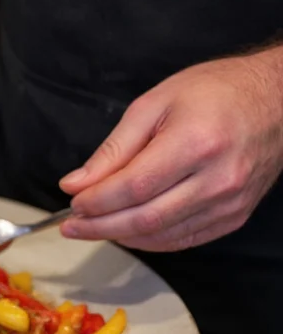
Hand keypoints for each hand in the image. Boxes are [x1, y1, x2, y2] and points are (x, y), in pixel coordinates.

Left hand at [59, 48, 282, 250]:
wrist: (278, 100)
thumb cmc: (216, 93)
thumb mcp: (155, 104)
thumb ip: (113, 148)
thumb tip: (76, 183)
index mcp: (195, 143)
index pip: (133, 188)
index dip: (97, 202)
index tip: (73, 202)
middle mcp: (217, 179)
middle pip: (145, 219)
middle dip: (99, 226)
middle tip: (72, 225)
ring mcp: (229, 203)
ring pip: (161, 236)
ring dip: (120, 236)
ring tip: (94, 226)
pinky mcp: (234, 216)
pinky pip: (182, 240)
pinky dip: (148, 240)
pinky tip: (126, 230)